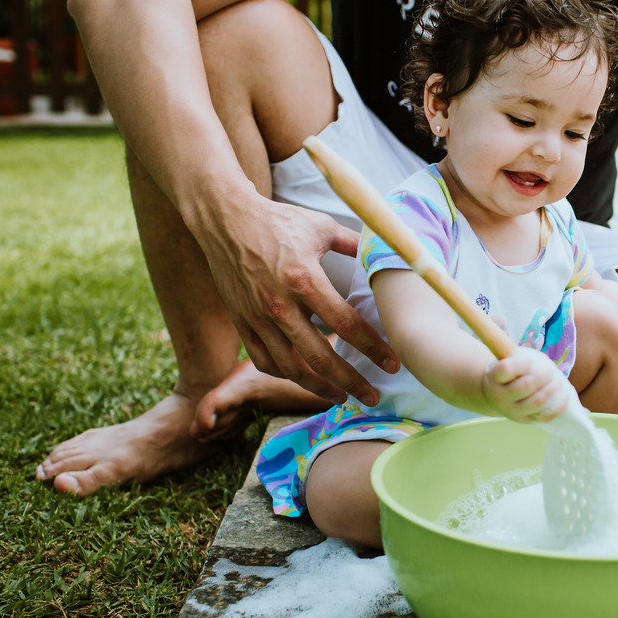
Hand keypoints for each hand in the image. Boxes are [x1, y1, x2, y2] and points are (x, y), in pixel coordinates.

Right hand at [195, 195, 397, 403]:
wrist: (225, 221)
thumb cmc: (277, 221)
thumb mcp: (321, 227)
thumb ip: (355, 245)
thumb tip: (384, 253)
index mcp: (304, 280)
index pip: (346, 324)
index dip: (372, 348)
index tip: (392, 364)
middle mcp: (279, 306)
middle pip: (320, 359)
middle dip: (351, 382)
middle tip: (372, 396)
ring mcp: (258, 319)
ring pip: (291, 369)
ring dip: (319, 388)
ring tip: (341, 396)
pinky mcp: (242, 324)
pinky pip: (265, 362)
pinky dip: (286, 376)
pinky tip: (305, 378)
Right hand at [482, 348, 574, 423]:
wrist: (497, 394)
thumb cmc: (510, 372)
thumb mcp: (511, 360)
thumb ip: (524, 358)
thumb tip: (544, 363)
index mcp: (494, 377)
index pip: (506, 369)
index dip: (522, 364)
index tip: (532, 361)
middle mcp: (499, 396)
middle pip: (525, 386)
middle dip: (543, 376)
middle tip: (550, 370)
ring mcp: (511, 411)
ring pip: (537, 402)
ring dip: (552, 390)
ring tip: (559, 382)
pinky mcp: (524, 420)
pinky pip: (544, 417)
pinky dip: (557, 407)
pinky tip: (564, 396)